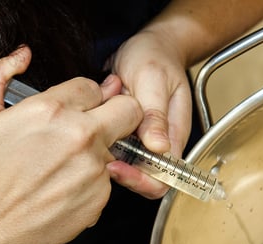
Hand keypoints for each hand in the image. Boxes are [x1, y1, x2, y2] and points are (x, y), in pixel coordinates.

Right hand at [0, 46, 143, 243]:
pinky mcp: (102, 196)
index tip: (78, 106)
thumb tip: (23, 54)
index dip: (87, 96)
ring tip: (64, 165)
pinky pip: (108, 179)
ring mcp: (96, 169)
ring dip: (99, 150)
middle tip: (102, 121)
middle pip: (130, 109)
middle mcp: (82, 137)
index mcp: (54, 110)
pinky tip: (64, 187)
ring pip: (117, 148)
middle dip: (119, 110)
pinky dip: (92, 181)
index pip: (95, 87)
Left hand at [106, 28, 193, 198]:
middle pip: (142, 179)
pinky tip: (89, 129)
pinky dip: (98, 143)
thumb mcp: (153, 81)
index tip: (116, 166)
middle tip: (95, 154)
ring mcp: (140, 141)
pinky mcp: (124, 135)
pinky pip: (112, 150)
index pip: (162, 178)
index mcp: (173, 137)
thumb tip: (159, 147)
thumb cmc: (155, 58)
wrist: (147, 44)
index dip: (141, 180)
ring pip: (125, 166)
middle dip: (120, 173)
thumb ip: (156, 115)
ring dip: (105, 157)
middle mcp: (158, 145)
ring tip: (90, 137)